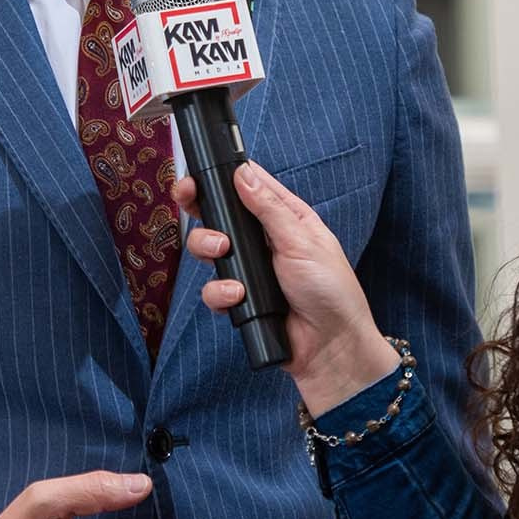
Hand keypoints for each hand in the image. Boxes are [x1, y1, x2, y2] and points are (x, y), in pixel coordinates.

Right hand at [174, 161, 400, 417]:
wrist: (331, 347)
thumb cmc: (330, 290)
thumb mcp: (302, 241)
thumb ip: (270, 209)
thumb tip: (242, 174)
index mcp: (285, 217)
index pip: (248, 186)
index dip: (223, 176)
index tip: (199, 171)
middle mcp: (263, 240)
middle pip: (219, 215)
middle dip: (200, 208)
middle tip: (188, 199)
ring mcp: (249, 270)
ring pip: (209, 249)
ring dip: (207, 247)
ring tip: (221, 252)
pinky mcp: (239, 299)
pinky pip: (213, 289)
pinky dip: (220, 292)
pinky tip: (238, 296)